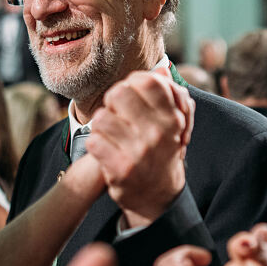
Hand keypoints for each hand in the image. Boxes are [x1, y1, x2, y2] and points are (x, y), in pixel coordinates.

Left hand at [88, 71, 193, 227]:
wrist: (158, 196)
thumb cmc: (161, 152)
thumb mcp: (173, 124)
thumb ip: (167, 96)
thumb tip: (160, 70)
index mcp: (171, 118)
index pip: (147, 81)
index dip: (132, 83)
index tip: (131, 95)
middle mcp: (157, 134)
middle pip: (119, 93)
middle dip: (113, 101)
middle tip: (117, 114)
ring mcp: (138, 152)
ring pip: (101, 117)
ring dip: (102, 125)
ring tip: (111, 134)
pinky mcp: (120, 170)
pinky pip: (93, 141)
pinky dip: (96, 144)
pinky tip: (106, 150)